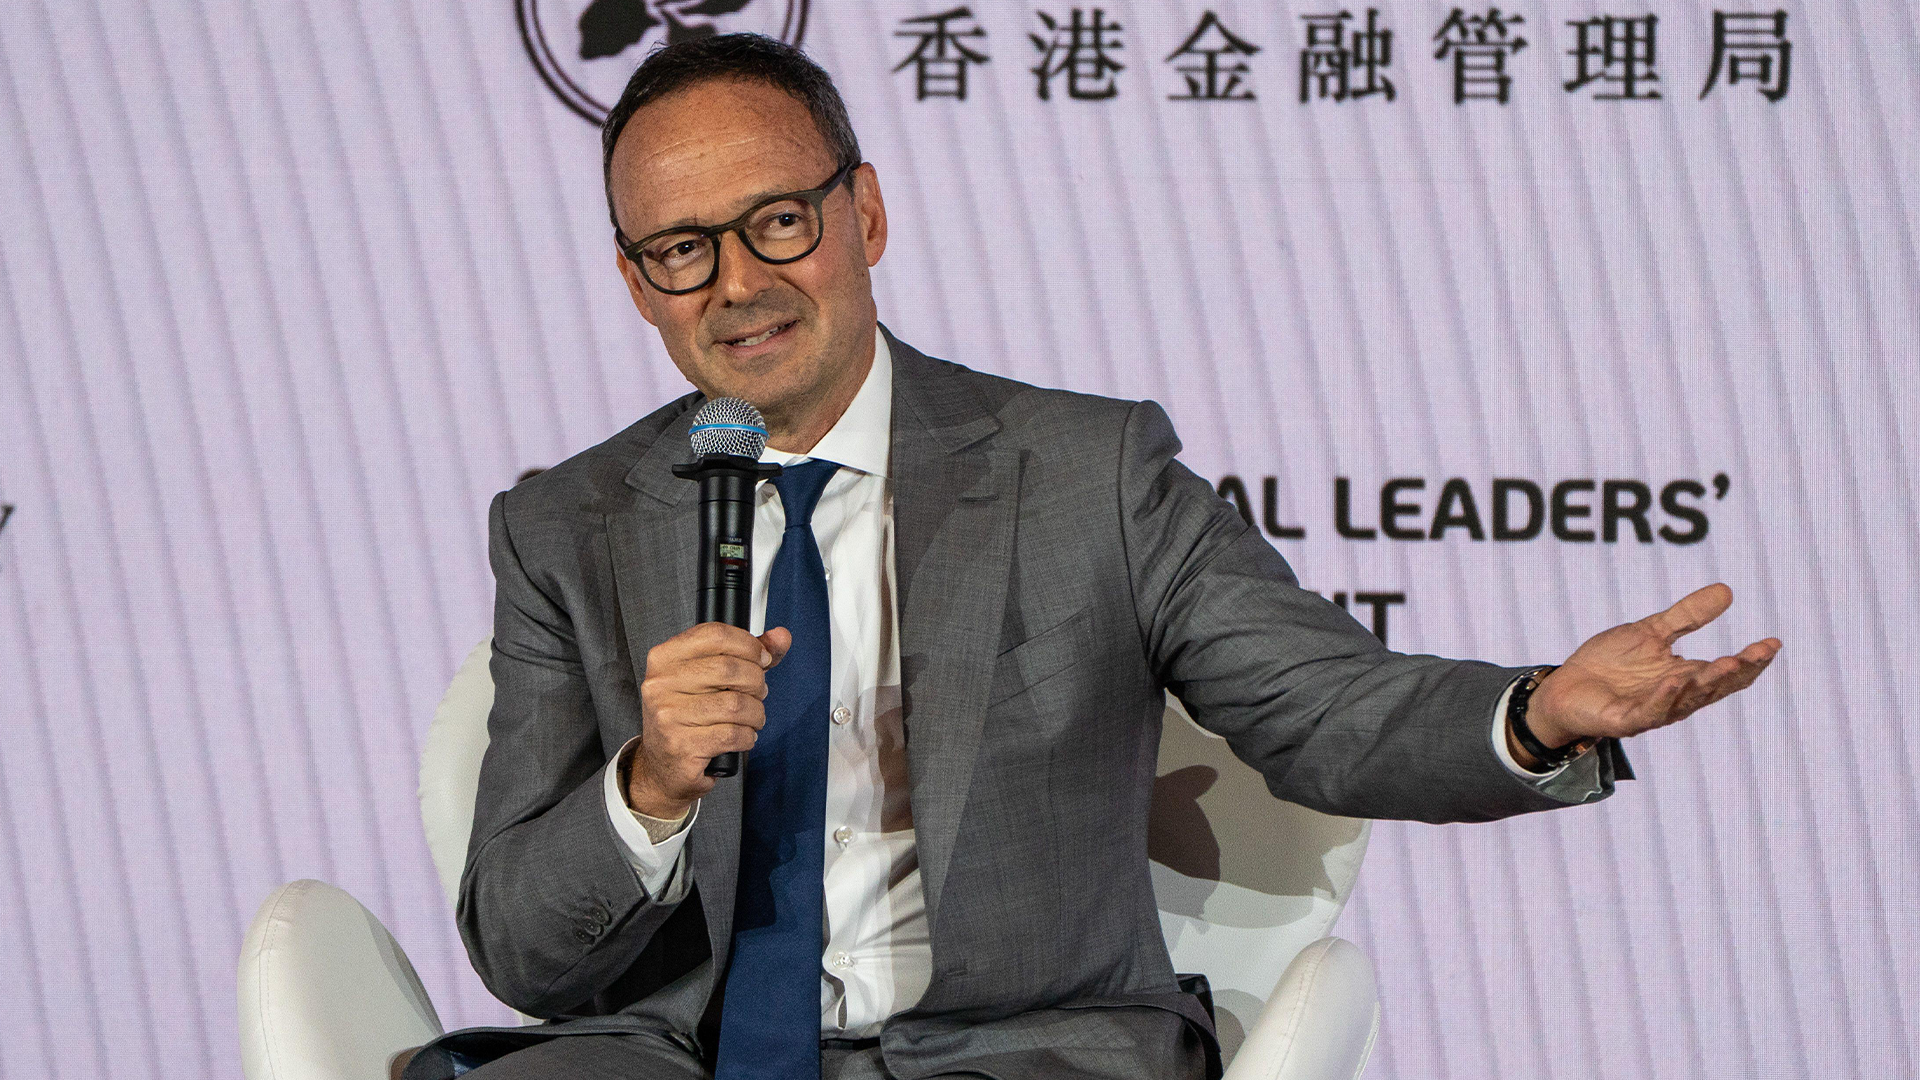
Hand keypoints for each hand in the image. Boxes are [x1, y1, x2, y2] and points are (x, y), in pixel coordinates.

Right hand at [627, 623, 790, 818]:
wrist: (663, 767)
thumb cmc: (689, 717)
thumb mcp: (711, 679)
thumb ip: (748, 655)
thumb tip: (781, 637)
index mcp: (664, 658)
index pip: (715, 635)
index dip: (748, 645)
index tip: (762, 658)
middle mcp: (660, 684)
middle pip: (729, 668)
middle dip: (756, 682)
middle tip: (758, 693)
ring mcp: (668, 715)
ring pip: (736, 704)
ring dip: (756, 713)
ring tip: (752, 718)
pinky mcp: (681, 745)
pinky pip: (732, 734)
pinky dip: (747, 736)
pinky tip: (742, 737)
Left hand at [1525, 583, 1780, 753]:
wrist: (1565, 686)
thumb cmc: (1609, 663)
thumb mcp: (1651, 632)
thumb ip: (1687, 616)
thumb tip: (1727, 590)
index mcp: (1686, 676)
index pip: (1726, 671)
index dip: (1751, 660)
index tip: (1773, 642)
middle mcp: (1675, 697)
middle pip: (1714, 687)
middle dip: (1737, 670)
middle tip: (1758, 653)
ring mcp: (1651, 711)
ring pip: (1686, 700)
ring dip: (1706, 682)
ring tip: (1726, 662)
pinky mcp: (1624, 720)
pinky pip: (1648, 712)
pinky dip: (1662, 698)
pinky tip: (1673, 681)